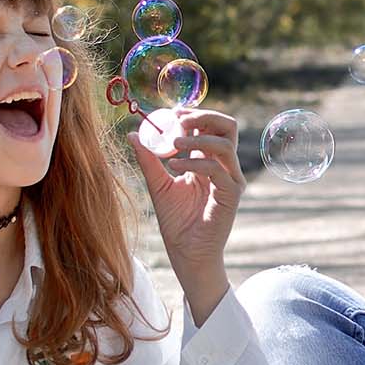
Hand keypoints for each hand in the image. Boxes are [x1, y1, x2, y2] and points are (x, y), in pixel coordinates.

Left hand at [129, 107, 244, 286]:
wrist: (186, 253)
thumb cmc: (176, 222)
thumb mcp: (158, 184)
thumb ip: (149, 160)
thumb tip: (133, 134)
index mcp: (208, 161)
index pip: (210, 126)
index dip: (194, 114)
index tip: (171, 112)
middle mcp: (223, 167)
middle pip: (227, 127)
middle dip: (204, 116)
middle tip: (178, 119)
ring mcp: (230, 180)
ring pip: (225, 145)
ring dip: (198, 138)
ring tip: (173, 144)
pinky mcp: (231, 194)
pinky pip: (218, 169)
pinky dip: (195, 163)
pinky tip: (174, 166)